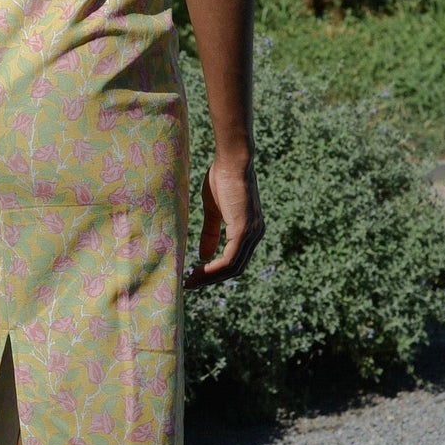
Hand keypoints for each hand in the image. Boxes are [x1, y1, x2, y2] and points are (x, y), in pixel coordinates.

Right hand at [184, 158, 263, 288]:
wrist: (232, 160)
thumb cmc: (223, 178)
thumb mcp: (214, 210)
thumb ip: (211, 233)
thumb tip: (203, 256)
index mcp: (250, 230)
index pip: (235, 260)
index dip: (215, 272)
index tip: (195, 276)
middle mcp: (255, 235)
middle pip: (235, 269)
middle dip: (211, 279)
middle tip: (189, 284)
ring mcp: (251, 233)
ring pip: (232, 268)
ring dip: (210, 278)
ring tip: (190, 281)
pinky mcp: (243, 230)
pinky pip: (230, 259)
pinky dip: (214, 269)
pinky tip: (199, 271)